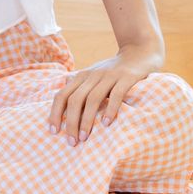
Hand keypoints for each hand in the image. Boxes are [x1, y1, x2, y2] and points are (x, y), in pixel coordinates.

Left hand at [48, 46, 163, 143]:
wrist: (139, 51)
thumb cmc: (113, 70)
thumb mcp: (92, 76)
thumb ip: (78, 87)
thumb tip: (61, 104)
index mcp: (81, 77)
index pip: (62, 95)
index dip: (55, 113)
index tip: (53, 132)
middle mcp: (92, 75)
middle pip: (75, 99)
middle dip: (70, 122)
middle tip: (72, 142)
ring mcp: (110, 76)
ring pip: (93, 98)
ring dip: (86, 120)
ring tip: (84, 137)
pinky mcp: (127, 77)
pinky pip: (116, 95)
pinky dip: (110, 109)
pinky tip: (106, 124)